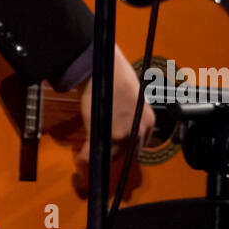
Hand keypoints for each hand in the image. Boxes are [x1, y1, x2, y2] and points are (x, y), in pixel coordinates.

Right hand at [76, 45, 155, 167]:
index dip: (127, 146)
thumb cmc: (117, 76)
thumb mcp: (133, 98)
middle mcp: (139, 132)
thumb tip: (123, 122)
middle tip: (104, 148)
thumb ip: (131, 116)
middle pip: (128, 154)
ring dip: (101, 155)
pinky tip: (80, 158)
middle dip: (116, 153)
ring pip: (111, 156)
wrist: (103, 69)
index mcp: (148, 122)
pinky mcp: (104, 136)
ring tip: (90, 153)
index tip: (118, 145)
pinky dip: (84, 158)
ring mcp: (121, 136)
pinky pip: (92, 155)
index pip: (140, 145)